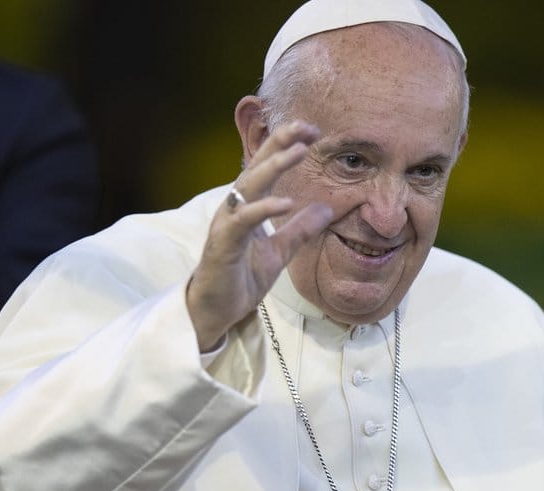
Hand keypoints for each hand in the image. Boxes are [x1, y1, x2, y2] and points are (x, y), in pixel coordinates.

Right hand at [186, 120, 332, 350]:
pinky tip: (286, 202)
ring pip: (248, 186)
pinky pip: (243, 221)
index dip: (286, 145)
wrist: (216, 310)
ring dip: (273, 167)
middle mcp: (235, 208)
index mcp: (248, 206)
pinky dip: (264, 209)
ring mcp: (227, 224)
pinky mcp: (223, 244)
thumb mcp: (280, 252)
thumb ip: (301, 230)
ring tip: (299, 152)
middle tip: (306, 127)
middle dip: (280, 143)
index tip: (313, 130)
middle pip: (256, 166)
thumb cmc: (241, 277)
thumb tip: (327, 209)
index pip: (266, 167)